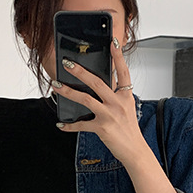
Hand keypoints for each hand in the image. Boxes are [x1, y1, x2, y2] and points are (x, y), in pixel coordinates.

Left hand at [53, 38, 149, 166]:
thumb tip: (97, 85)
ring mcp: (110, 115)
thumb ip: (114, 96)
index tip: (113, 42)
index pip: (123, 72)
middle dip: (80, 71)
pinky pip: (82, 125)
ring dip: (69, 91)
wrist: (135, 150)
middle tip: (68, 63)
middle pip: (98, 82)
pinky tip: (61, 124)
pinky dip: (70, 125)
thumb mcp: (126, 108)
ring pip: (86, 99)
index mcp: (125, 96)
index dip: (118, 56)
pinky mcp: (102, 128)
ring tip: (57, 85)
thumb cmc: (129, 129)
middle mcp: (118, 103)